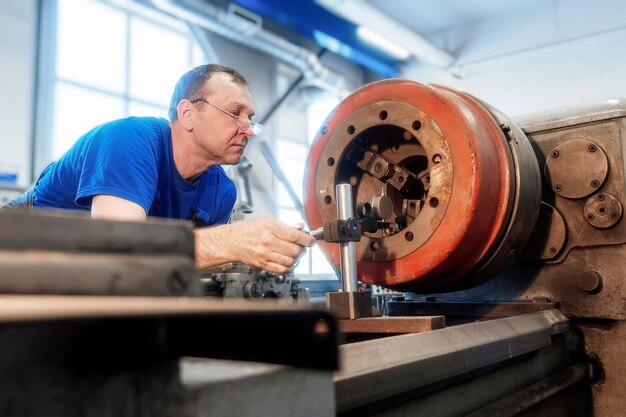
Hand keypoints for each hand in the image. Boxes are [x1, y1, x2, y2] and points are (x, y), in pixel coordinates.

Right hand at [195, 217, 315, 273]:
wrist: (231, 241)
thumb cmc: (248, 230)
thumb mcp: (267, 220)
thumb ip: (285, 225)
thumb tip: (300, 227)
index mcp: (270, 228)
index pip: (294, 235)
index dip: (306, 239)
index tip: (311, 240)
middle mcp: (267, 241)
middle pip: (294, 250)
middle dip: (302, 249)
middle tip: (302, 247)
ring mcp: (265, 254)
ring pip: (290, 261)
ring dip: (296, 259)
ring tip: (294, 254)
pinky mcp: (262, 264)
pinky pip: (281, 270)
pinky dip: (288, 267)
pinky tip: (287, 261)